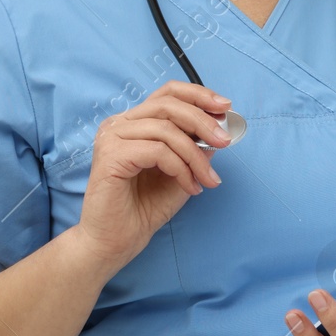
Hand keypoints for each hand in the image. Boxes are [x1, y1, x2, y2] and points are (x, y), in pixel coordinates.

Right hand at [73, 81, 230, 272]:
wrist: (115, 242)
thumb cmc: (143, 209)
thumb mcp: (180, 174)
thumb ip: (195, 151)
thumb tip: (217, 131)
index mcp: (133, 123)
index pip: (166, 93)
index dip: (198, 95)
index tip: (225, 107)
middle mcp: (119, 124)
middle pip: (168, 105)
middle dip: (203, 122)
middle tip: (225, 142)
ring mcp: (112, 137)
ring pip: (166, 129)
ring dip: (195, 155)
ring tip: (208, 180)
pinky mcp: (111, 155)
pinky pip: (158, 151)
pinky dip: (180, 168)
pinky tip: (189, 187)